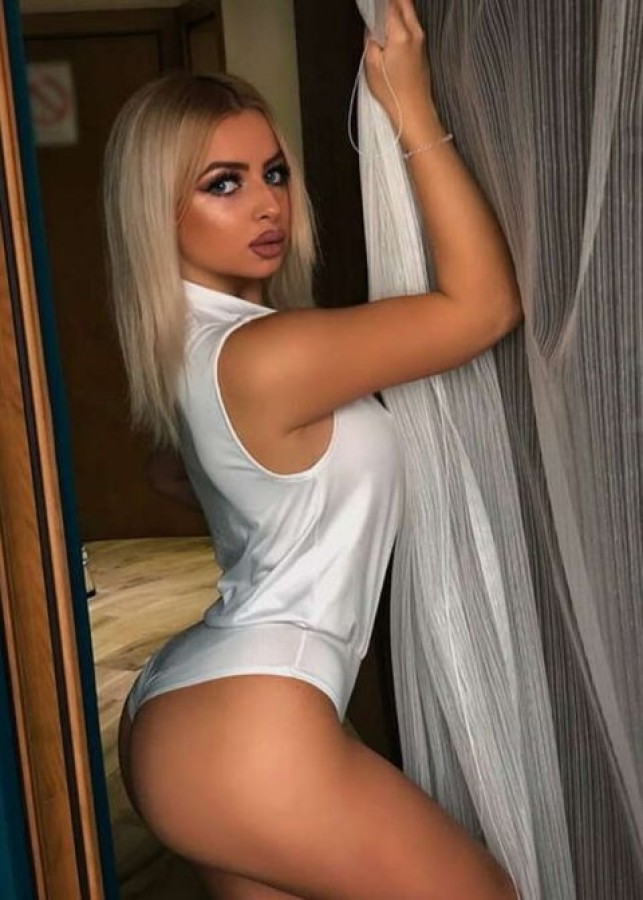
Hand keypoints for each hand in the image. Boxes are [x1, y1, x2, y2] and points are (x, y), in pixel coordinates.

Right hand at [364, 0, 435, 137]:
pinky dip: (401, 22)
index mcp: (400, 34)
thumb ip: (371, 39)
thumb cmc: (393, 93)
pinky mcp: (422, 48)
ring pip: (409, 12)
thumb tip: (371, 27)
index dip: (378, 3)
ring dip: (396, 10)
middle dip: (390, 2)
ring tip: (381, 21)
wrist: (413, 111)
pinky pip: (411, 26)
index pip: (390, 4)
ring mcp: (421, 40)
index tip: (370, 6)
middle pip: (403, 2)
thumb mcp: (371, 65)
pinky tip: (390, 33)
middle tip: (376, 9)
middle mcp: (415, 33)